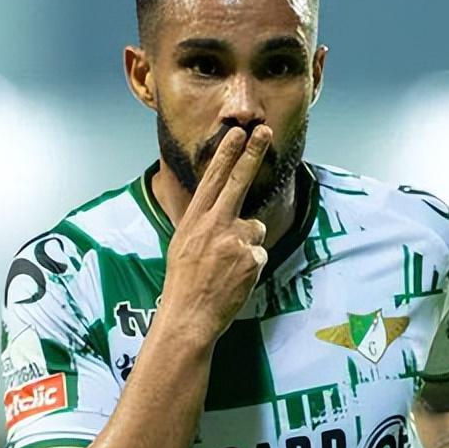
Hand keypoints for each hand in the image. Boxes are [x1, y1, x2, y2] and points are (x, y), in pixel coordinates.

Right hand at [160, 125, 271, 345]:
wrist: (189, 316)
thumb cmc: (183, 285)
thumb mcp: (183, 246)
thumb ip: (204, 225)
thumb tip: (226, 214)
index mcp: (194, 220)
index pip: (212, 180)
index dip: (226, 154)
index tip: (236, 133)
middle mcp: (214, 224)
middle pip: (238, 182)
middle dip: (252, 153)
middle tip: (265, 130)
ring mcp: (234, 240)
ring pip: (255, 229)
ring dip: (247, 245)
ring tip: (228, 269)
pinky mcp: (252, 258)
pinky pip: (259, 255)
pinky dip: (251, 267)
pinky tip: (235, 281)